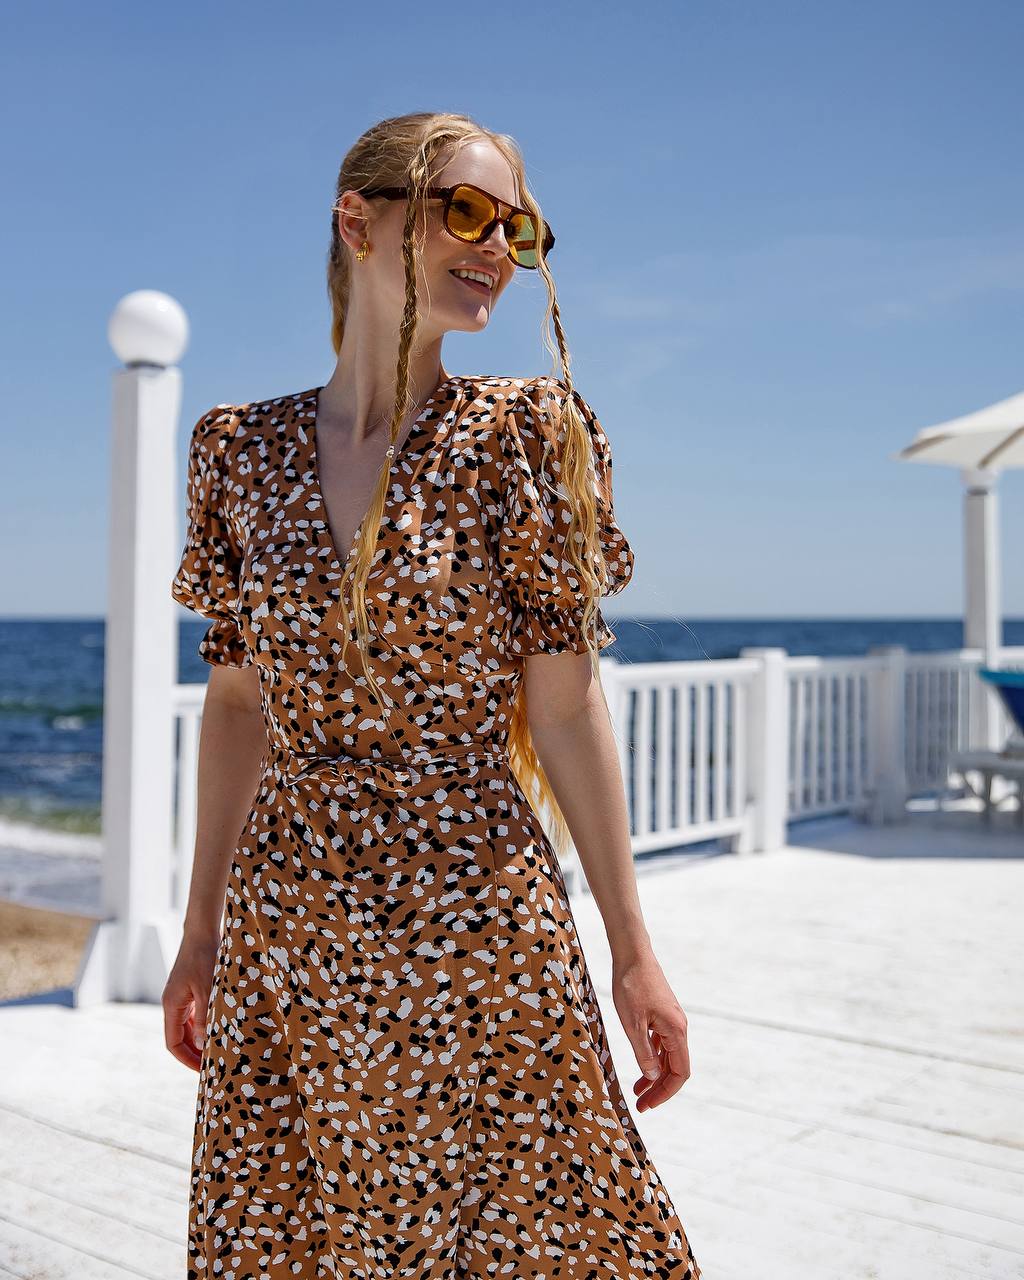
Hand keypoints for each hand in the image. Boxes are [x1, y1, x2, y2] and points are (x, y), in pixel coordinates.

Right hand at [162, 931, 220, 1071]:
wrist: (202, 931)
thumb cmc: (204, 958)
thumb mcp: (207, 990)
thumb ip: (205, 1018)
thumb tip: (204, 1045)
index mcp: (171, 1006)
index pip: (173, 1043)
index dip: (186, 1059)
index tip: (202, 1071)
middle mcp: (173, 1004)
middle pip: (180, 1037)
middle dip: (194, 1053)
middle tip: (213, 1066)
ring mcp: (181, 996)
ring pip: (189, 1027)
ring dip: (201, 1040)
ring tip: (219, 1051)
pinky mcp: (191, 989)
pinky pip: (195, 1014)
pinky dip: (205, 1025)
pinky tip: (220, 1030)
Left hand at [611, 949, 690, 1111]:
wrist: (632, 953)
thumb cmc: (631, 985)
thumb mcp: (632, 1023)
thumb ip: (644, 1053)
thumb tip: (652, 1078)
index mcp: (676, 1031)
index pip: (680, 1073)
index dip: (665, 1093)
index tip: (648, 1105)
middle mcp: (679, 1027)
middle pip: (675, 1067)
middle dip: (659, 1088)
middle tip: (640, 1105)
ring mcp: (671, 1020)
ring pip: (668, 1056)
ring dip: (655, 1075)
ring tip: (637, 1091)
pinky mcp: (662, 1014)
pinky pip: (662, 1043)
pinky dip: (653, 1058)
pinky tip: (641, 1066)